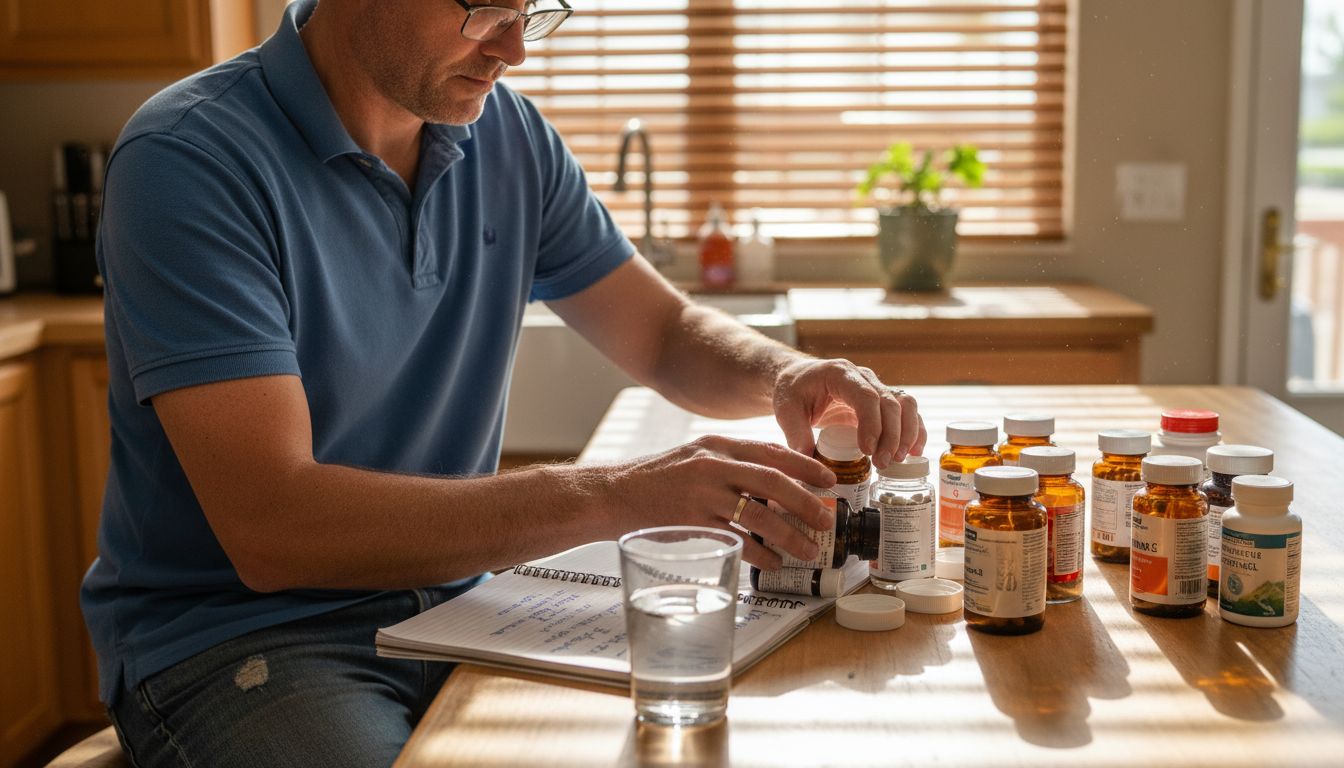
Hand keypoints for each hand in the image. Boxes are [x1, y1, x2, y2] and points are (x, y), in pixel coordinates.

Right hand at [609, 435, 837, 568]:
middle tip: (826, 520)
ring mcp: (703, 495)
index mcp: (718, 446)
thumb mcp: (695, 457)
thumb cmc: (658, 479)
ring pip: (760, 514)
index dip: (805, 466)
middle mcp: (713, 466)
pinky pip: (736, 540)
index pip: (771, 452)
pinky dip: (760, 554)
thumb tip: (773, 482)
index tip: (828, 480)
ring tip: (808, 549)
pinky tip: (772, 562)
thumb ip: (730, 464)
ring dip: (790, 535)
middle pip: (773, 481)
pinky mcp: (693, 522)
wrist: (615, 494)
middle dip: (806, 503)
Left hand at [772, 358, 926, 468]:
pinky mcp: (881, 402)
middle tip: (882, 463)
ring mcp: (876, 387)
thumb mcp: (786, 410)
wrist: (799, 379)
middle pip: (889, 402)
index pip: (865, 396)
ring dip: (907, 433)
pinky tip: (913, 452)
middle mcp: (863, 378)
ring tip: (897, 460)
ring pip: (905, 405)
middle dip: (891, 436)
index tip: (868, 451)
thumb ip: (796, 434)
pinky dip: (914, 431)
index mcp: (839, 374)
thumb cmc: (793, 390)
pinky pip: (907, 412)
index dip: (872, 423)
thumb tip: (807, 462)